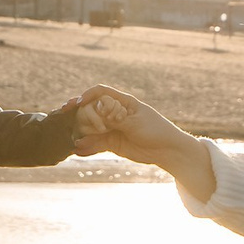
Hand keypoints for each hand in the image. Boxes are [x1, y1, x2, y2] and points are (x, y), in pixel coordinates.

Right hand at [68, 85, 212, 194]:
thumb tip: (98, 117)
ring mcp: (111, 128)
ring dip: (82, 132)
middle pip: (91, 110)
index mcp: (122, 102)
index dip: (86, 95)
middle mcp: (113, 113)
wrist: (167, 150)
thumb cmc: (156, 130)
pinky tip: (79, 150)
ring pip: (91, 127)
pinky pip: (95, 144)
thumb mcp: (135, 123)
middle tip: (94, 129)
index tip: (77, 103)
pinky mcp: (111, 143)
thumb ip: (116, 119)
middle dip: (85, 117)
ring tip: (76, 141)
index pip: (100, 93)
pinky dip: (87, 146)